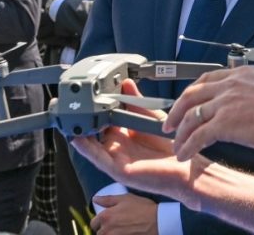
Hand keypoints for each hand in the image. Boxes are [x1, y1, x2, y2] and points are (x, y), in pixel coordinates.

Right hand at [72, 80, 203, 207]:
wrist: (186, 168)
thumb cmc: (170, 146)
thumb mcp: (151, 117)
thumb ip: (136, 102)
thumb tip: (125, 83)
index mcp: (124, 133)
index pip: (103, 118)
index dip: (95, 107)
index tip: (87, 93)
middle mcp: (117, 145)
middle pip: (94, 130)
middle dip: (83, 118)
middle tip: (72, 104)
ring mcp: (116, 158)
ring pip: (91, 144)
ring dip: (79, 133)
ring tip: (68, 119)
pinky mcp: (118, 170)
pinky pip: (97, 158)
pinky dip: (86, 148)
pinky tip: (78, 138)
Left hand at [91, 193, 157, 234]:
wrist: (157, 221)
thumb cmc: (143, 208)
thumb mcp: (126, 198)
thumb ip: (108, 199)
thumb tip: (95, 199)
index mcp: (106, 216)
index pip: (94, 223)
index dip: (99, 222)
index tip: (107, 220)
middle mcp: (107, 230)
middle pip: (99, 233)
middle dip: (105, 230)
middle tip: (116, 225)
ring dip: (111, 234)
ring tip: (121, 230)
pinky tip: (126, 233)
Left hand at [163, 66, 253, 161]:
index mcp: (240, 74)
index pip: (206, 79)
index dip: (192, 92)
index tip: (185, 102)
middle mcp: (228, 85)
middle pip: (191, 95)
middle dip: (177, 111)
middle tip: (169, 124)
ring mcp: (225, 103)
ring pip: (191, 117)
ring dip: (180, 133)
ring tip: (176, 145)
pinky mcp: (225, 123)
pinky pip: (198, 136)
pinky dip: (187, 146)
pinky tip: (184, 155)